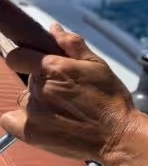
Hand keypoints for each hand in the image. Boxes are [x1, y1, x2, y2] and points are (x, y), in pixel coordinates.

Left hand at [0, 23, 138, 163]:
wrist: (117, 136)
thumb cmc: (110, 99)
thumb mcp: (97, 64)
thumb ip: (72, 44)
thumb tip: (54, 29)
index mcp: (54, 68)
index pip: (17, 56)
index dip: (25, 58)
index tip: (35, 64)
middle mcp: (39, 89)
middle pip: (27, 80)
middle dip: (42, 82)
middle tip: (66, 92)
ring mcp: (33, 113)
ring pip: (24, 100)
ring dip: (37, 102)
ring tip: (62, 111)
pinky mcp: (30, 133)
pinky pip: (11, 121)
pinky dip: (21, 120)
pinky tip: (43, 122)